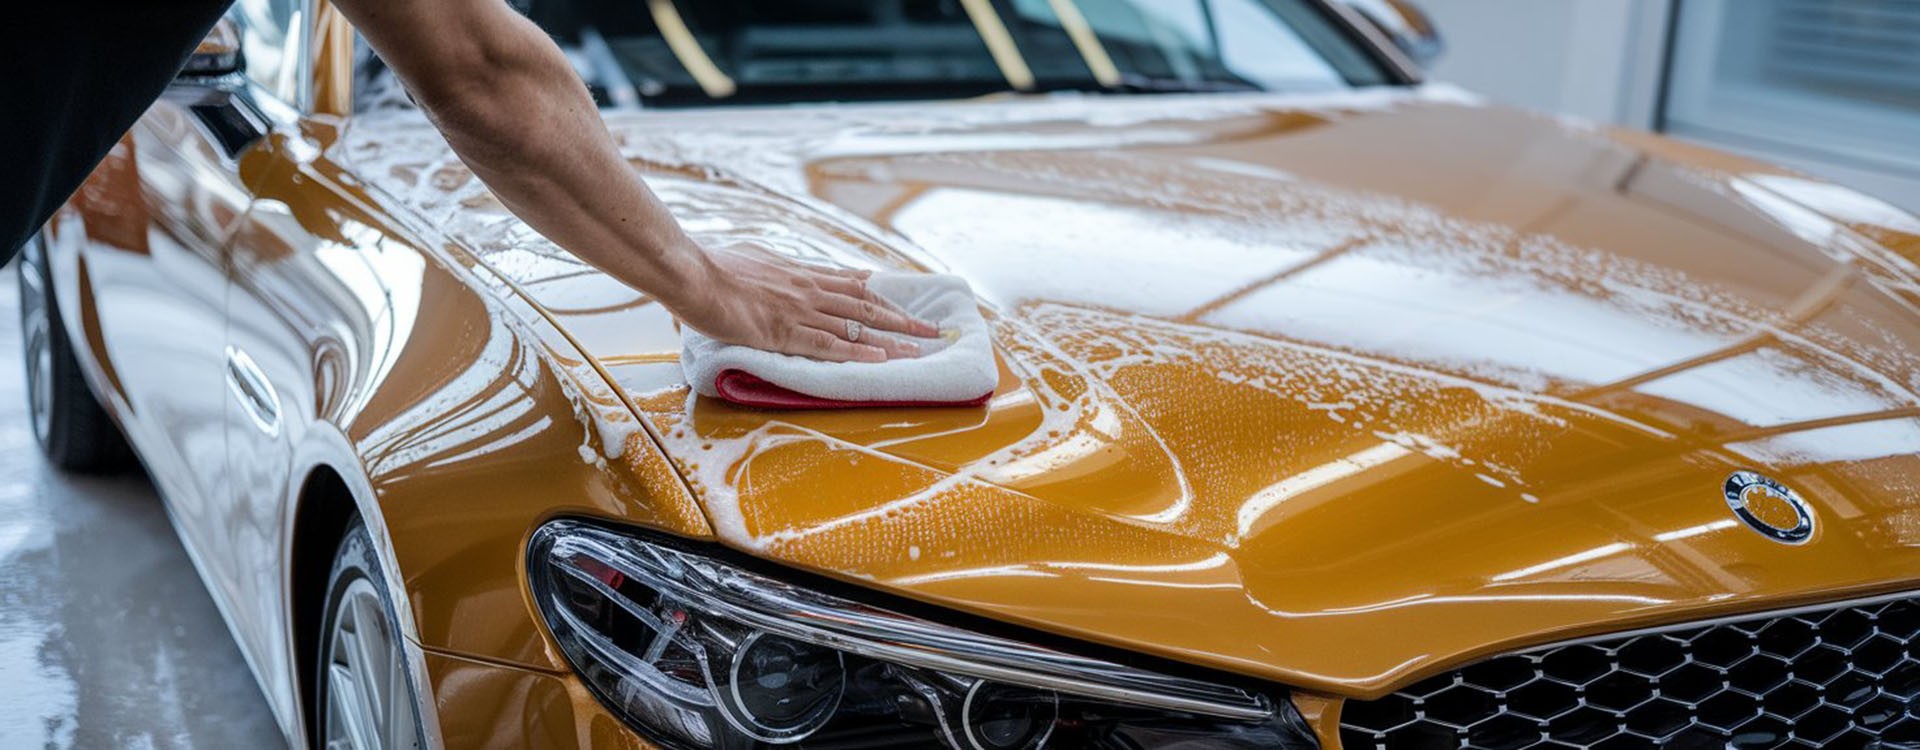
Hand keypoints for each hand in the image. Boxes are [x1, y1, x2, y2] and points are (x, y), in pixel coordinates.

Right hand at [667, 243, 938, 361]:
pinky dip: (859, 352)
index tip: (899, 300)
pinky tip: (881, 359)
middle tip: (928, 329)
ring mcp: (800, 310)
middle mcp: (807, 288)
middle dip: (900, 317)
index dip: (877, 294)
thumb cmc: (710, 266)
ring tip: (919, 348)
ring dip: (892, 337)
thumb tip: (765, 262)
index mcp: (797, 272)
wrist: (692, 272)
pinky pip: (831, 344)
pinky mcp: (786, 332)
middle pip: (865, 302)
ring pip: (857, 323)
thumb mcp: (749, 256)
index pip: (847, 283)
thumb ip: (766, 264)